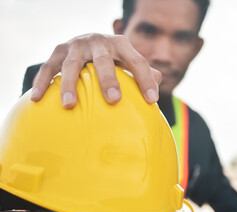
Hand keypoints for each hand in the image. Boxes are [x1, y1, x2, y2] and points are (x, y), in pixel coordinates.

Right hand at [30, 33, 161, 108]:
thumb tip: (157, 87)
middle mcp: (98, 41)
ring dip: (70, 84)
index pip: (137, 61)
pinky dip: (42, 82)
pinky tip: (37, 98)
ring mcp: (76, 45)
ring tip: (70, 105)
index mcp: (120, 44)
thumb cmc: (114, 58)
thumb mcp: (129, 61)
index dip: (145, 80)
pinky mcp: (57, 51)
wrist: (87, 41)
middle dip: (108, 79)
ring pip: (72, 64)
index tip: (152, 101)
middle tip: (114, 100)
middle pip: (104, 60)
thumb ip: (143, 72)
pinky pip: (48, 67)